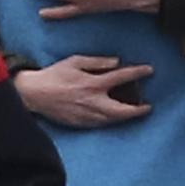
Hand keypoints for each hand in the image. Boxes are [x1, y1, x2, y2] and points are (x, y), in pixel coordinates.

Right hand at [14, 55, 152, 127]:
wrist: (34, 94)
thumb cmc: (55, 74)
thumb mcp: (75, 61)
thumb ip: (98, 62)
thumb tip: (116, 62)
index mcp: (92, 83)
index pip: (121, 77)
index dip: (137, 72)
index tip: (149, 70)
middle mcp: (92, 102)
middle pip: (122, 110)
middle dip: (137, 110)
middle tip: (148, 107)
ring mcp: (86, 116)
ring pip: (112, 120)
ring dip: (126, 117)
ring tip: (135, 112)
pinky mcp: (80, 124)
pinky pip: (100, 124)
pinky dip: (111, 121)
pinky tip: (115, 117)